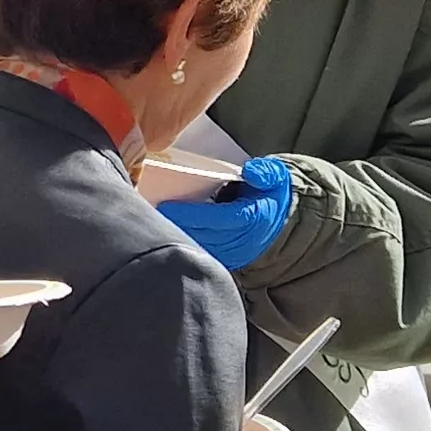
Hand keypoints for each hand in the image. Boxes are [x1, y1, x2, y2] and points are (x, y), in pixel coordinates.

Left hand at [154, 156, 294, 271]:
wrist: (282, 217)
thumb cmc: (271, 191)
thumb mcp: (275, 176)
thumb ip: (264, 172)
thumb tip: (250, 171)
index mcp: (253, 217)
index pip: (219, 219)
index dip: (192, 215)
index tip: (167, 207)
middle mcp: (242, 239)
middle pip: (204, 237)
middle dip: (175, 226)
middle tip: (148, 213)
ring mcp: (234, 252)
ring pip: (200, 249)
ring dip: (175, 238)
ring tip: (150, 223)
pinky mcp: (226, 259)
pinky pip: (201, 255)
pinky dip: (182, 245)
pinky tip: (162, 234)